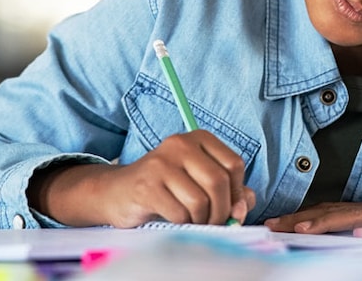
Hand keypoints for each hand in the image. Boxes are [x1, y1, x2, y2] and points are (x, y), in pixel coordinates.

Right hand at [28, 130, 254, 227]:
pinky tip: (174, 218)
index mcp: (198, 138)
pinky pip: (179, 212)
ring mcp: (161, 163)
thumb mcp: (199, 183)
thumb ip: (229, 192)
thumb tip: (242, 208)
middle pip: (218, 181)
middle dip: (222, 210)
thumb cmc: (167, 189)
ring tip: (193, 220)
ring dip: (202, 220)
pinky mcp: (147, 185)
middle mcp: (180, 144)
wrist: (118, 193)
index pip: (234, 164)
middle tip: (214, 222)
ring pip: (200, 200)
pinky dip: (182, 223)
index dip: (237, 192)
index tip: (231, 207)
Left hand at [263, 174, 361, 237]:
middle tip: (270, 227)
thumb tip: (341, 240)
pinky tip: (358, 234)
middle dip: (299, 221)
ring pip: (354, 217)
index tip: (272, 224)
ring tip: (300, 230)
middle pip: (330, 213)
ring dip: (325, 223)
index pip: (326, 213)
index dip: (299, 218)